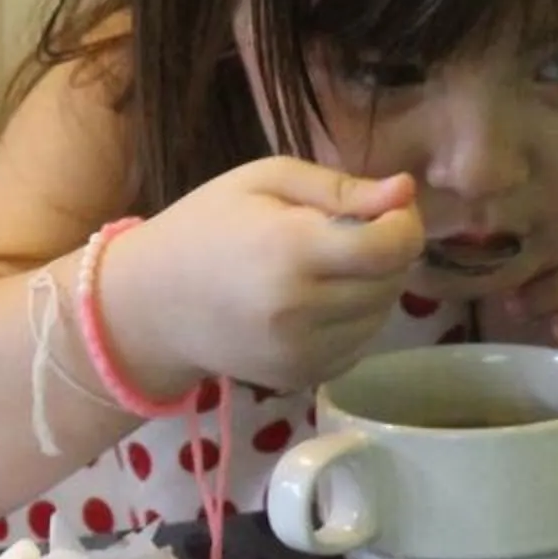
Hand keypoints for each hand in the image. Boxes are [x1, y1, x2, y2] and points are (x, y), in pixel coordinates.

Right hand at [97, 160, 424, 397]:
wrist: (150, 304)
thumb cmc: (206, 225)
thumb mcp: (265, 180)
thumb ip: (340, 187)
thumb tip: (407, 191)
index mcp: (293, 249)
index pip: (393, 246)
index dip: (404, 223)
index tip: (386, 208)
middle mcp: (301, 309)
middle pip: (392, 281)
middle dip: (389, 252)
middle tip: (353, 231)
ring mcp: (301, 352)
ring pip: (381, 316)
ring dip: (374, 287)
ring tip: (331, 265)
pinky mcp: (300, 378)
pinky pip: (358, 345)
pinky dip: (355, 321)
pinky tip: (319, 299)